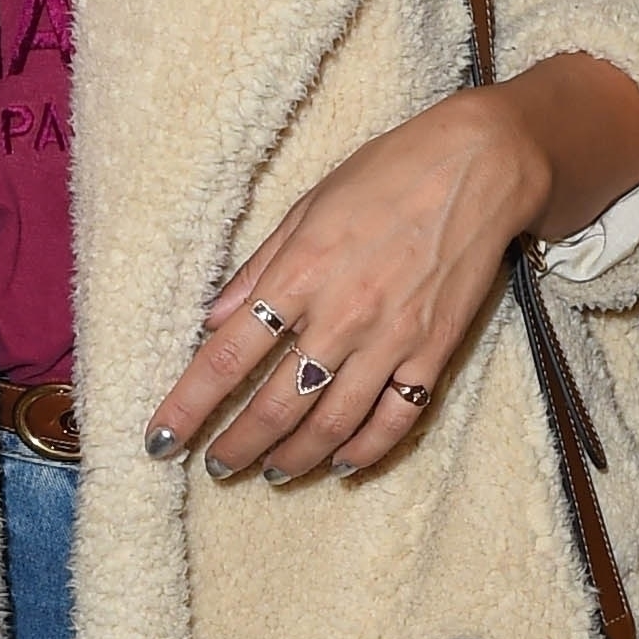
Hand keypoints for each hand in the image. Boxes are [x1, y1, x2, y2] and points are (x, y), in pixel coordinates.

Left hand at [144, 56, 638, 485]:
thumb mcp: (306, 206)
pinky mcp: (434, 353)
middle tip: (216, 466)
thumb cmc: (386, 174)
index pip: (225, 358)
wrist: (478, 166)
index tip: (159, 439)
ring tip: (271, 472)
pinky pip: (395, 420)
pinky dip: (364, 452)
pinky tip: (340, 463)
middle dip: (237, 446)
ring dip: (293, 458)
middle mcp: (340, 316)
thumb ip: (258, 268)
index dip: (187, 406)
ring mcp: (390, 340)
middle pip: (275, 405)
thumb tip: (212, 320)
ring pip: (331, 425)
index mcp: (298, 273)